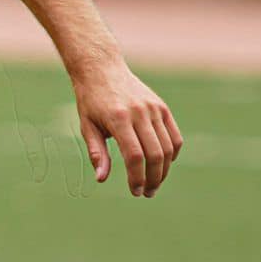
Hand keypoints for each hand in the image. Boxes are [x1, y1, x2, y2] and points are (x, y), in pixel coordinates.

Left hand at [71, 57, 180, 196]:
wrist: (101, 69)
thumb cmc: (91, 100)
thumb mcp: (86, 125)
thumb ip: (96, 152)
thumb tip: (101, 178)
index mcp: (118, 118)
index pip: (134, 156)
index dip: (136, 177)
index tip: (134, 191)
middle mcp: (140, 113)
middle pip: (154, 155)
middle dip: (152, 179)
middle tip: (146, 193)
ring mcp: (154, 109)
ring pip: (168, 148)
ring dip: (163, 170)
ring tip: (154, 184)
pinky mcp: (162, 108)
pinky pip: (174, 136)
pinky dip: (172, 154)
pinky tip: (162, 165)